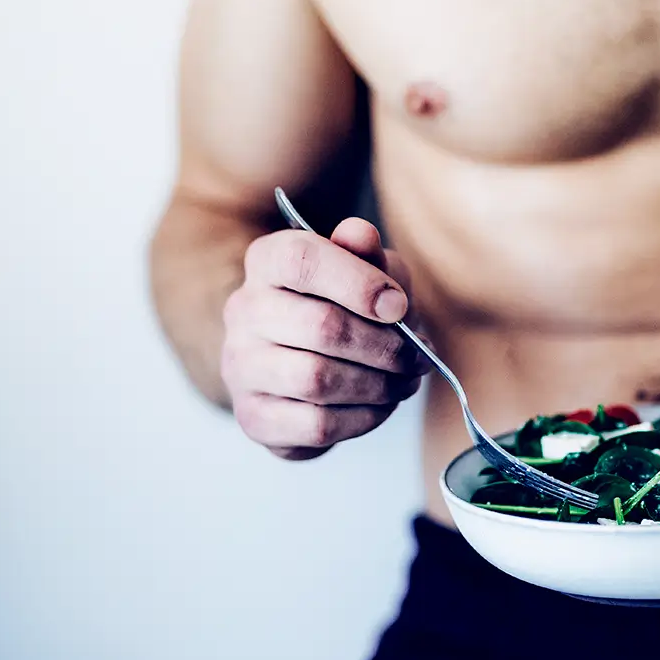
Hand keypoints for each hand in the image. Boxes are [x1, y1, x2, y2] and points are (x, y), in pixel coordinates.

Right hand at [221, 217, 423, 459]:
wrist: (309, 369)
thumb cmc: (345, 309)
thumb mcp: (367, 272)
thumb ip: (367, 253)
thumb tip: (361, 234)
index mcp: (266, 262)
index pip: (301, 259)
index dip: (359, 282)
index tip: (400, 305)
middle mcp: (244, 311)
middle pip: (321, 326)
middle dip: (386, 346)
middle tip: (418, 357)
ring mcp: (241, 367)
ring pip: (318, 380)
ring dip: (378, 385)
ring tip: (404, 381)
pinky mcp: (255, 417)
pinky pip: (317, 424)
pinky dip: (362, 418)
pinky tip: (379, 406)